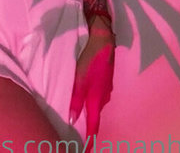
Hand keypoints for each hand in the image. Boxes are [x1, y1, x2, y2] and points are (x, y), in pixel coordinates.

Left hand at [70, 20, 114, 140]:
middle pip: (96, 115)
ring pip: (97, 104)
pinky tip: (87, 95)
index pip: (93, 124)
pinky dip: (92, 99)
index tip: (88, 147)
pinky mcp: (106, 79)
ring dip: (90, 110)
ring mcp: (106, 87)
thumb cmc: (89, 58)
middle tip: (81, 132)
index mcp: (97, 98)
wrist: (102, 38)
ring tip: (82, 115)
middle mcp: (104, 96)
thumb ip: (76, 99)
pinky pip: (98, 94)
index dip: (90, 137)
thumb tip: (72, 119)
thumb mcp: (79, 78)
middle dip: (89, 124)